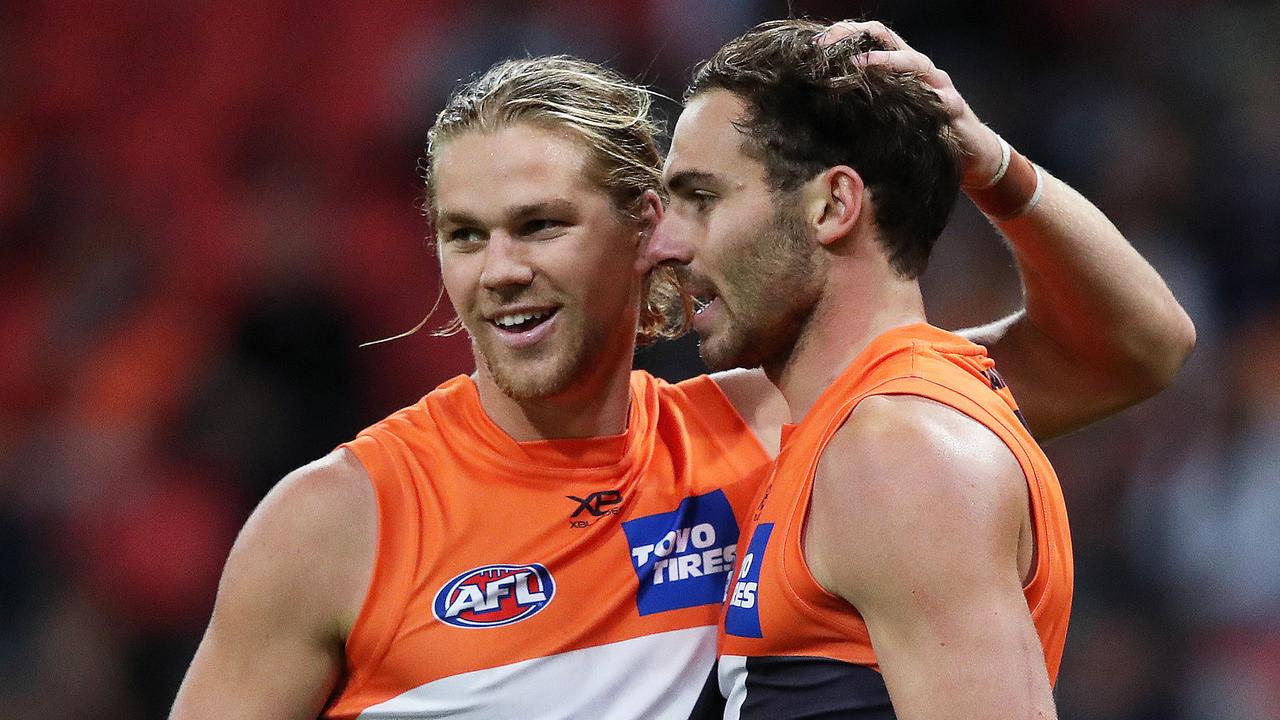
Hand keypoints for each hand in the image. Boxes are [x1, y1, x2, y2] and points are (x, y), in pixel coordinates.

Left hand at [817, 20, 1003, 187]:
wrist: (970, 155)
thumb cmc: (921, 135)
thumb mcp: (886, 116)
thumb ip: (862, 105)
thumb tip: (817, 108)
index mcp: (897, 68)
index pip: (868, 38)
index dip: (842, 35)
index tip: (815, 44)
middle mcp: (917, 69)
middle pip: (886, 39)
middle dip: (856, 36)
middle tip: (827, 46)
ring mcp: (938, 85)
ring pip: (915, 62)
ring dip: (888, 60)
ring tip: (863, 62)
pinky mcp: (955, 108)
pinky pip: (943, 98)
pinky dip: (929, 97)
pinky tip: (913, 98)